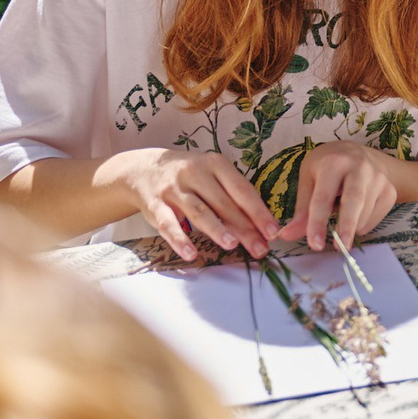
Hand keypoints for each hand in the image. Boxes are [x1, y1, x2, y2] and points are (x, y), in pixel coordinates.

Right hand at [100, 148, 278, 262]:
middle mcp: (195, 173)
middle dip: (244, 227)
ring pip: (199, 211)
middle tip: (260, 248)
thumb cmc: (189, 176)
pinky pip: (168, 224)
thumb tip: (258, 223)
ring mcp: (174, 189)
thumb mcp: (212, 174)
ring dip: (217, 229)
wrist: (144, 169)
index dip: (259, 212)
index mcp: (216, 164)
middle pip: (224, 204)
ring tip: (232, 245)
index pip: (242, 190)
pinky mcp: (155, 204)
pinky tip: (191, 253)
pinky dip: (180, 240)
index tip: (273, 232)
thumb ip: (231, 194)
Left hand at [276, 142, 405, 252]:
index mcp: (334, 163)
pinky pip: (375, 219)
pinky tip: (356, 213)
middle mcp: (360, 167)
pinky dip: (362, 225)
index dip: (317, 223)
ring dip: (349, 227)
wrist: (358, 153)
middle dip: (347, 226)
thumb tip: (286, 236)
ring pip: (364, 215)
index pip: (324, 197)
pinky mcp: (390, 190)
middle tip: (340, 248)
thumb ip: (301, 210)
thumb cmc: (327, 167)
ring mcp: (379, 178)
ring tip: (340, 213)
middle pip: (354, 201)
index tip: (315, 244)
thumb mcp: (309, 180)